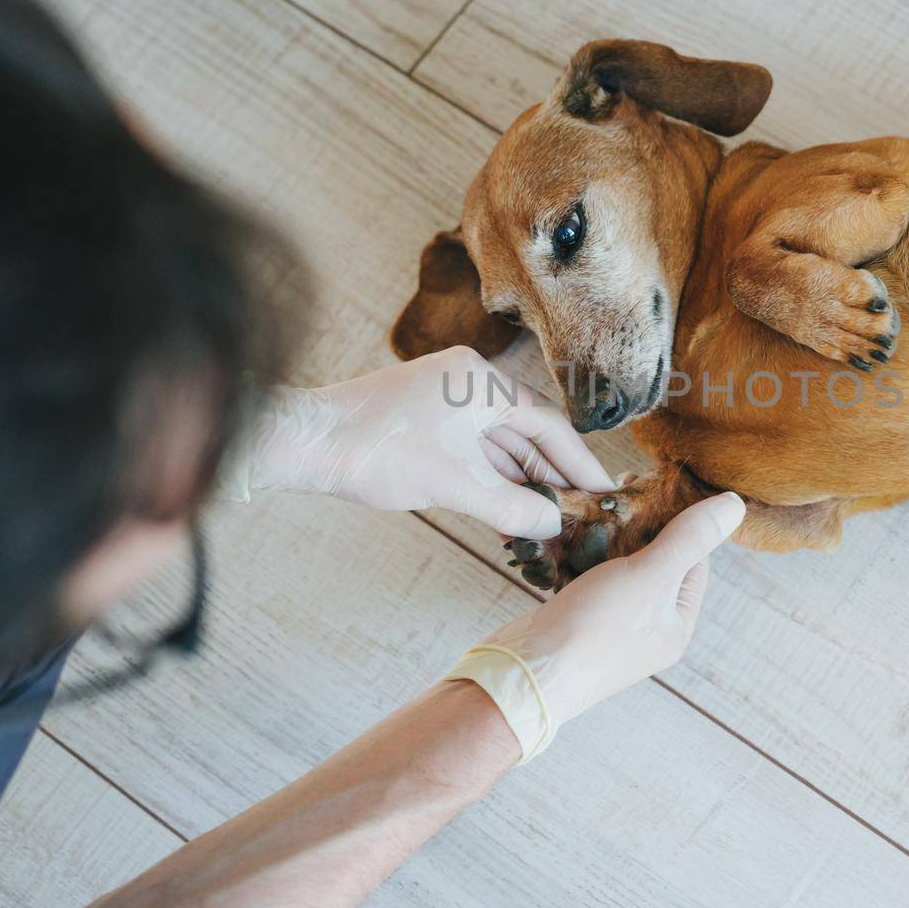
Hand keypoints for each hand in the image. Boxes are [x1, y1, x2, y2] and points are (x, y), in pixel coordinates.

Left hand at [247, 347, 614, 537]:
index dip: (579, 464)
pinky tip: (509, 506)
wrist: (304, 444)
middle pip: (525, 432)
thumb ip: (512, 506)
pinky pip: (472, 449)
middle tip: (583, 510)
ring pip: (497, 443)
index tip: (604, 492)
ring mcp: (443, 400)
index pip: (548, 425)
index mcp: (480, 381)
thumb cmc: (377, 451)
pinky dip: (491, 476)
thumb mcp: (455, 486)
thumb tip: (554, 526)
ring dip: (522, 478)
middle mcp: (466, 381)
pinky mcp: (424, 420)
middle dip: (552, 474)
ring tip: (552, 515)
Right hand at [444, 491, 744, 759]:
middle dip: (638, 528)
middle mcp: (649, 632)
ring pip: (618, 570)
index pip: (694, 562)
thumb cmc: (595, 630)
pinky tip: (568, 537)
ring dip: (606, 539)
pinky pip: (587, 581)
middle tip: (618, 492)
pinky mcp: (575, 625)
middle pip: (655, 564)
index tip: (653, 488)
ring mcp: (611, 630)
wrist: (524, 675)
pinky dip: (580, 557)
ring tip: (592, 509)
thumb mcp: (650, 575)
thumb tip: (734, 506)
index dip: (679, 522)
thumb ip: (689, 538)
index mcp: (677, 626)